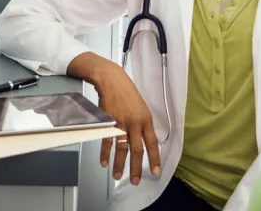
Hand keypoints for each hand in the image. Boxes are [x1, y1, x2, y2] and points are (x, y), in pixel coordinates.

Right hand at [94, 65, 161, 184]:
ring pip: (121, 148)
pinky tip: (104, 162)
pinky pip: (107, 141)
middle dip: (136, 168)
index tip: (156, 172)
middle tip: (135, 181)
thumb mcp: (141, 108)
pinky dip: (105, 153)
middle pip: (137, 150)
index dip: (155, 159)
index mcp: (146, 120)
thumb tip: (145, 141)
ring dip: (119, 164)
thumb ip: (143, 125)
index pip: (152, 144)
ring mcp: (121, 122)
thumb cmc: (127, 93)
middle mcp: (135, 123)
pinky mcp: (109, 121)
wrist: (112, 79)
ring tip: (118, 176)